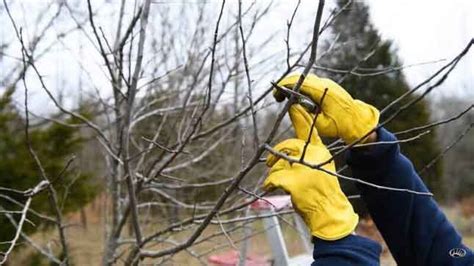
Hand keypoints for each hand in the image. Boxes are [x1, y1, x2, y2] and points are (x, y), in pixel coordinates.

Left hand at [263, 104, 357, 239]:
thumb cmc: (322, 192)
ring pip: (278, 162)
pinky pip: (273, 177)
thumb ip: (310, 156)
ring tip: (273, 182)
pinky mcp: (294, 182)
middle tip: (268, 163)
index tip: (293, 105)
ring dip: (273, 173)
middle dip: (275, 153)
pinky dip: (268, 183)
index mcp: (321, 151)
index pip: (309, 130)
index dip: (300, 116)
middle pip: (287, 145)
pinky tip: (268, 188)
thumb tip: (290, 149)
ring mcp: (304, 168)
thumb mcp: (322, 169)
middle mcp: (314, 156)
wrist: (330, 212)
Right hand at [277, 73, 379, 143]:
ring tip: (284, 98)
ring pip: (305, 79)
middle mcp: (325, 84)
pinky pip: (311, 82)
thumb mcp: (320, 125)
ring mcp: (327, 83)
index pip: (300, 83)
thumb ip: (304, 115)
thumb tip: (291, 105)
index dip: (285, 86)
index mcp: (323, 91)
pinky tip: (295, 97)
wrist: (358, 121)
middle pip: (300, 78)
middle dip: (286, 85)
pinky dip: (300, 87)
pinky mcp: (328, 86)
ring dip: (293, 86)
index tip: (276, 95)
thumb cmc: (340, 126)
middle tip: (277, 98)